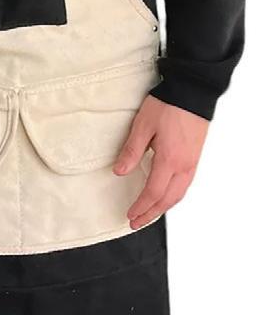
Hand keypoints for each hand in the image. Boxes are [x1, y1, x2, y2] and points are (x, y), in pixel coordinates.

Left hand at [114, 95, 209, 229]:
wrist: (193, 92)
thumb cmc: (167, 105)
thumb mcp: (143, 125)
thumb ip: (131, 150)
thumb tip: (120, 172)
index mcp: (169, 160)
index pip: (153, 192)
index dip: (141, 207)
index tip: (130, 215)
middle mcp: (184, 166)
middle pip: (167, 199)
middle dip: (151, 213)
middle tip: (136, 222)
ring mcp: (192, 163)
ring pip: (178, 194)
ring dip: (163, 207)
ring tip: (149, 213)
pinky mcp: (195, 157)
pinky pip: (184, 185)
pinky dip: (173, 196)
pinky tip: (165, 196)